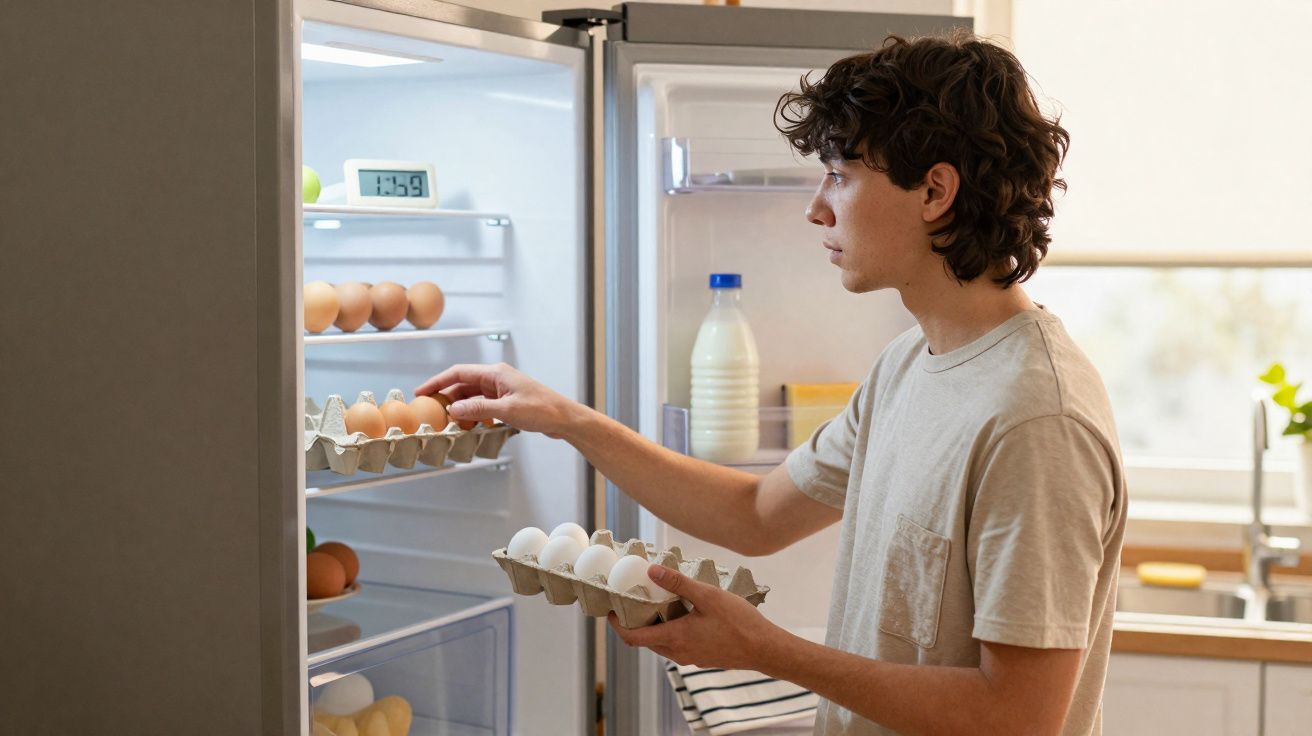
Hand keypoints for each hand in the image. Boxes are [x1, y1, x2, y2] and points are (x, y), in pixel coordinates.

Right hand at [413, 363, 580, 438]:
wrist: (564, 418)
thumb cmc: (542, 409)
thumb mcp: (507, 410)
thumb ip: (478, 409)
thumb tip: (453, 409)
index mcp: (495, 374)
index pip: (459, 373)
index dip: (438, 382)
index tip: (422, 392)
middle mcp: (496, 379)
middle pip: (463, 386)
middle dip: (447, 398)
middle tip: (432, 413)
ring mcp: (501, 391)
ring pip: (472, 398)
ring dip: (461, 409)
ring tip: (449, 423)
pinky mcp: (506, 402)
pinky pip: (483, 406)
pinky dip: (473, 415)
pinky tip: (469, 426)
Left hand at [608, 564, 783, 670]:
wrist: (764, 649)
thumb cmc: (739, 622)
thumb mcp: (708, 596)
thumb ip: (679, 583)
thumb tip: (651, 570)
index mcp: (674, 638)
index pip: (632, 637)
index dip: (615, 625)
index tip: (610, 610)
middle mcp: (677, 652)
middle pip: (643, 641)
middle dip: (632, 623)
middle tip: (631, 600)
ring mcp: (689, 657)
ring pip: (659, 643)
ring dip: (652, 626)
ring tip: (655, 601)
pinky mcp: (700, 657)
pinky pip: (675, 645)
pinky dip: (668, 630)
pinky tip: (680, 611)